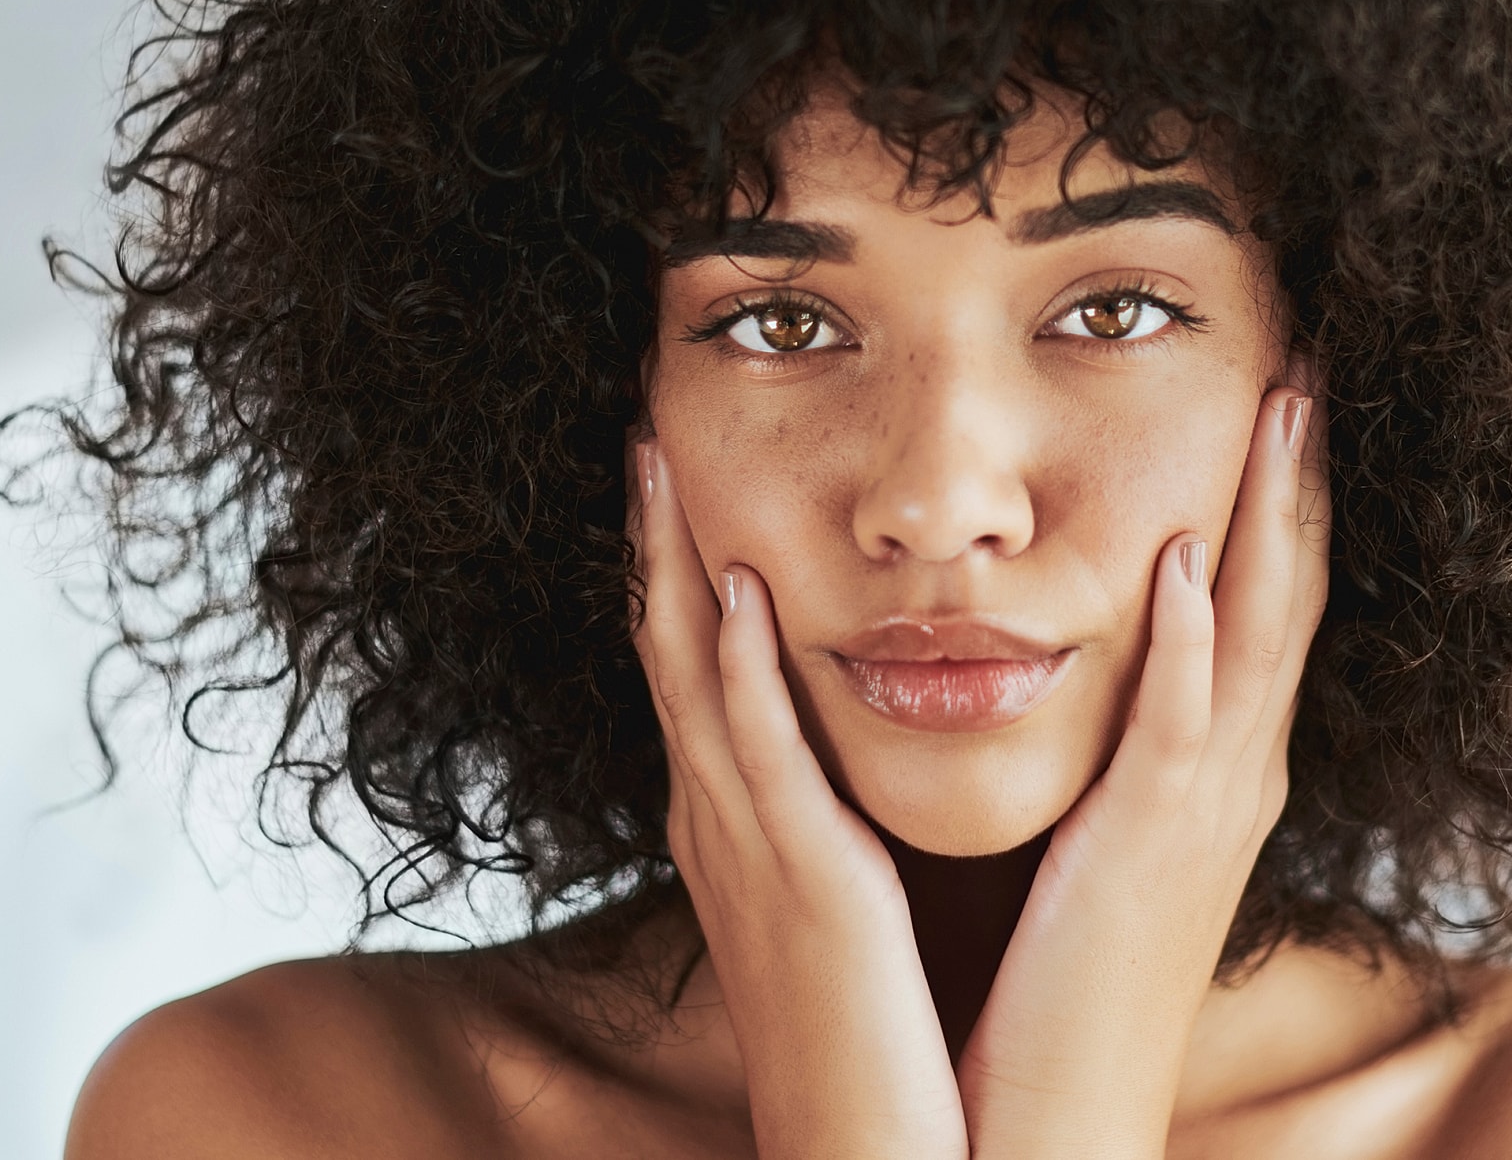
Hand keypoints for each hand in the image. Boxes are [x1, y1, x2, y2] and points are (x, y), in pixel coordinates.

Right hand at [631, 441, 968, 1159]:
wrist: (873, 1151)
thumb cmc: (871, 1033)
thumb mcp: (840, 900)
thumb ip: (826, 816)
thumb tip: (837, 751)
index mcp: (737, 820)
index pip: (691, 662)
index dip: (671, 559)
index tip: (671, 460)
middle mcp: (721, 820)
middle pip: (664, 647)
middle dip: (648, 536)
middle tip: (638, 424)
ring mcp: (746, 848)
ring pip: (687, 679)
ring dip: (670, 565)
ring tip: (657, 460)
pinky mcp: (798, 883)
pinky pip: (754, 758)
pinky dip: (733, 672)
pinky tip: (728, 593)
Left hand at [958, 386, 1328, 1158]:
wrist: (1058, 1116)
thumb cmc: (1065, 978)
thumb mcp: (1106, 838)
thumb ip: (1121, 748)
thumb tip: (1105, 656)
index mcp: (1216, 765)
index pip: (1268, 596)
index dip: (1282, 491)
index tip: (1286, 386)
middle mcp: (1234, 773)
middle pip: (1291, 590)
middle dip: (1302, 472)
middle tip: (1312, 355)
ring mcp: (1204, 810)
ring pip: (1260, 635)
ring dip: (1270, 517)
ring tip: (1284, 406)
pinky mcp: (1148, 853)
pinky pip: (1183, 729)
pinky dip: (1196, 642)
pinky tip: (1191, 562)